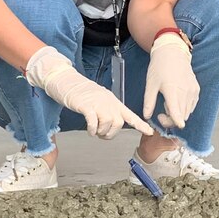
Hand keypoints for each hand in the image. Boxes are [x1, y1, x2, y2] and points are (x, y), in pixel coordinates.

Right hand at [25, 46, 152, 138]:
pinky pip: (94, 122)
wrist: (68, 82)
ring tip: (94, 131)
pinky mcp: (86, 106)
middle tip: (101, 135)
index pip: (130, 115)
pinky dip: (92, 129)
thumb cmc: (83, 93)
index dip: (140, 125)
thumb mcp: (101, 101)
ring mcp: (98, 103)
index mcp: (114, 102)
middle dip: (111, 134)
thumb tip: (111, 125)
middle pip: (118, 123)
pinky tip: (89, 130)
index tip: (150, 132)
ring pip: (107, 124)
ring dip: (100, 132)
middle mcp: (109, 102)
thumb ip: (108, 111)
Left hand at [143, 34, 198, 127]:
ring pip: (187, 113)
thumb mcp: (150, 84)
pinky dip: (184, 108)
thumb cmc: (160, 67)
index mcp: (172, 92)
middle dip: (171, 120)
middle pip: (182, 117)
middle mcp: (185, 93)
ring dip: (178, 114)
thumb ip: (149, 102)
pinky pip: (191, 106)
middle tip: (161, 113)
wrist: (173, 52)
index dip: (172, 123)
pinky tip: (176, 100)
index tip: (166, 122)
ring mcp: (192, 92)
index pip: (177, 115)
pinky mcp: (196, 90)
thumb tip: (146, 116)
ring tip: (168, 103)